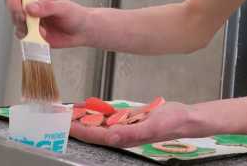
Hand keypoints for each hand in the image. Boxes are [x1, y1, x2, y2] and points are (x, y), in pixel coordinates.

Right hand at [6, 0, 91, 47]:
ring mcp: (30, 21)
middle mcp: (30, 7)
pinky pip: (24, 37)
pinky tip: (44, 36)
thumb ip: (47, 7)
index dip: (14, 4)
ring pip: (17, 26)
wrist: (82, 31)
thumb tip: (29, 8)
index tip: (23, 12)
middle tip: (31, 24)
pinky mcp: (33, 34)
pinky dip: (31, 39)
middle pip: (13, 12)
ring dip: (27, 30)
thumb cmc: (75, 15)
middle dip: (21, 20)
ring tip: (43, 31)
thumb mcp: (64, 8)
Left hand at [71, 101, 195, 147]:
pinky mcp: (130, 119)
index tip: (63, 123)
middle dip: (76, 124)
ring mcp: (125, 126)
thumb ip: (131, 133)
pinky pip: (110, 116)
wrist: (185, 117)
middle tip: (60, 114)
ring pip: (99, 123)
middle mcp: (121, 134)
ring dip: (84, 117)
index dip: (77, 130)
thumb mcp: (152, 126)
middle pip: (92, 130)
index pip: (94, 136)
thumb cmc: (172, 123)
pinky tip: (90, 107)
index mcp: (124, 139)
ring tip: (70, 110)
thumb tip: (111, 137)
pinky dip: (98, 112)